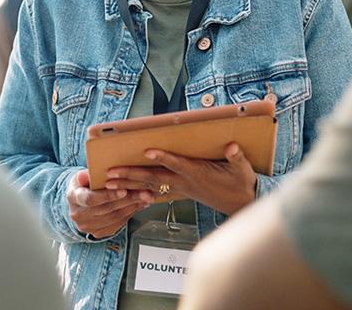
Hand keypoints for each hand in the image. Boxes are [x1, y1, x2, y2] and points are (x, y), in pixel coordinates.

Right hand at [67, 169, 149, 238]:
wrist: (80, 202)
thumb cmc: (83, 185)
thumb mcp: (81, 176)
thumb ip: (85, 175)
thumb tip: (87, 175)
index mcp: (73, 198)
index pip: (90, 199)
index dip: (108, 196)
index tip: (124, 190)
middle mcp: (79, 215)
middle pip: (106, 209)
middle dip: (128, 200)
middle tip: (144, 192)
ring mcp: (89, 226)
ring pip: (115, 217)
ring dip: (133, 206)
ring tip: (146, 197)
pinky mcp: (99, 232)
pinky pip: (118, 223)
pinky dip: (131, 213)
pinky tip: (140, 204)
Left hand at [104, 143, 256, 215]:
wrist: (240, 204)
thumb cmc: (240, 183)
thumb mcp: (242, 169)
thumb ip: (236, 157)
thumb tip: (232, 147)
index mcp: (198, 173)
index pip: (177, 164)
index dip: (163, 158)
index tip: (148, 150)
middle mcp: (185, 183)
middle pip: (154, 178)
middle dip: (132, 175)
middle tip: (111, 174)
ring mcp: (180, 189)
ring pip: (150, 186)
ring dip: (129, 185)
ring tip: (109, 182)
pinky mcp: (180, 193)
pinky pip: (155, 194)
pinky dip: (140, 193)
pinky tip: (126, 193)